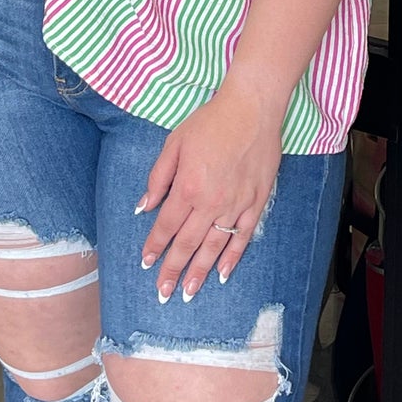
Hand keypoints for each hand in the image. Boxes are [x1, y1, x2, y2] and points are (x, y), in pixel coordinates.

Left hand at [136, 80, 283, 301]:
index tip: (146, 263)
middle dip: (173, 269)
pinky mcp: (257, 202)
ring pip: (214, 246)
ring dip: (200, 271)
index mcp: (187, 186)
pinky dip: (232, 257)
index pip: (167, 226)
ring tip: (188, 292)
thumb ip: (158, 177)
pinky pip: (243, 236)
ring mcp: (236, 204)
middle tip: (162, 292)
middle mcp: (211, 201)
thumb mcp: (174, 143)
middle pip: (188, 243)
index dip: (155, 246)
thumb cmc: (210, 122)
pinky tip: (223, 273)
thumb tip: (144, 206)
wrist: (252, 109)